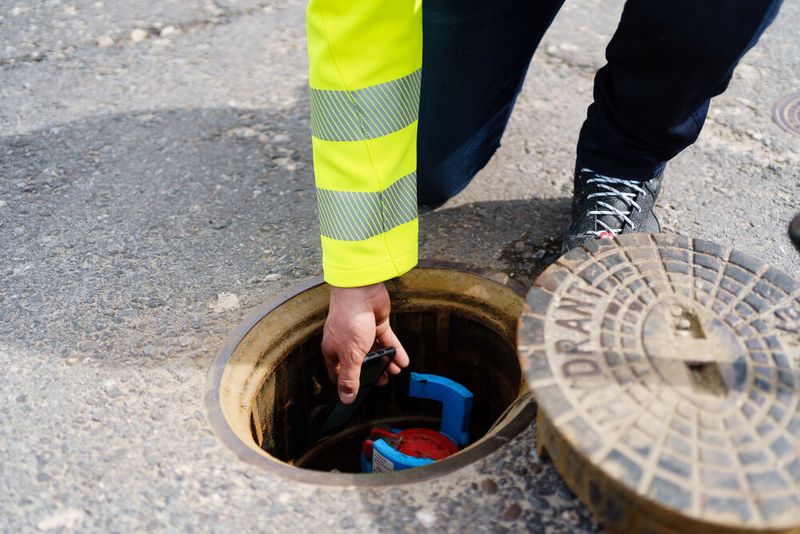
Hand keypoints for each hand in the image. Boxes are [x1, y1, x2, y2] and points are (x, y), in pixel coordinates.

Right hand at [321, 282, 409, 403]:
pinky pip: (387, 341)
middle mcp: (347, 341)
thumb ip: (350, 378)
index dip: (347, 384)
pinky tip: (402, 360)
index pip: (338, 372)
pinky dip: (395, 350)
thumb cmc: (349, 320)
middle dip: (372, 373)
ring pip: (375, 352)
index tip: (357, 394)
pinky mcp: (377, 324)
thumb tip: (346, 398)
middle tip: (382, 381)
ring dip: (386, 362)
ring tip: (395, 371)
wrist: (362, 291)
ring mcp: (363, 332)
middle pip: (360, 362)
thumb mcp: (350, 355)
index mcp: (334, 350)